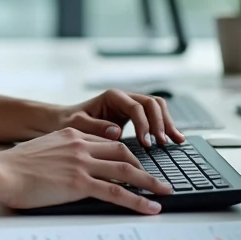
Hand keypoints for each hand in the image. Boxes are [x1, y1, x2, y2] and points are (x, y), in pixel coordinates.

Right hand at [0, 128, 172, 213]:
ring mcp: (82, 163)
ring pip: (126, 170)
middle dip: (143, 166)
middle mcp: (81, 145)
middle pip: (123, 151)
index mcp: (72, 135)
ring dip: (149, 182)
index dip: (125, 153)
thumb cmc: (14, 166)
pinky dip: (137, 200)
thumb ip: (61, 154)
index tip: (136, 163)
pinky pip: (117, 192)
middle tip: (157, 178)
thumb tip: (67, 168)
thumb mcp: (42, 150)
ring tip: (164, 193)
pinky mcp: (80, 183)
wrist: (1, 172)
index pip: (107, 141)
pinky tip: (150, 207)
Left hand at [58, 89, 186, 147]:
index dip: (144, 124)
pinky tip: (173, 139)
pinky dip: (164, 126)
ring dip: (167, 123)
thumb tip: (116, 131)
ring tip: (176, 141)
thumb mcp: (76, 125)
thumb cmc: (68, 123)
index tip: (146, 143)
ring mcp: (130, 105)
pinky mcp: (134, 116)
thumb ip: (95, 127)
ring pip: (157, 108)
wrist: (64, 121)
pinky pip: (154, 116)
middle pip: (152, 103)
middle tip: (163, 142)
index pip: (136, 107)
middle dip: (160, 122)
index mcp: (112, 96)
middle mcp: (124, 98)